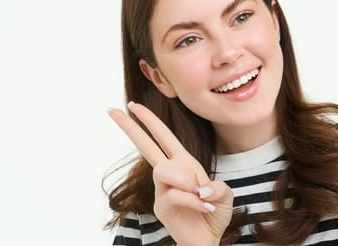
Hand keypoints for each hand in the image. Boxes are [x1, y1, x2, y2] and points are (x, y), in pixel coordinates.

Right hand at [108, 102, 232, 245]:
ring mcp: (162, 190)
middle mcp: (171, 173)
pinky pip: (175, 195)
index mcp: (184, 163)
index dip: (150, 121)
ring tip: (200, 195)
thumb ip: (218, 188)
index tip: (133, 105)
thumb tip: (200, 189)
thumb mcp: (225, 196)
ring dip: (184, 180)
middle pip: (146, 146)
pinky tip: (204, 208)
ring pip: (163, 170)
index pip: (164, 137)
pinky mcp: (161, 207)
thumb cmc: (214, 214)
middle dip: (130, 128)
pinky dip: (194, 201)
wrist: (207, 240)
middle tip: (112, 111)